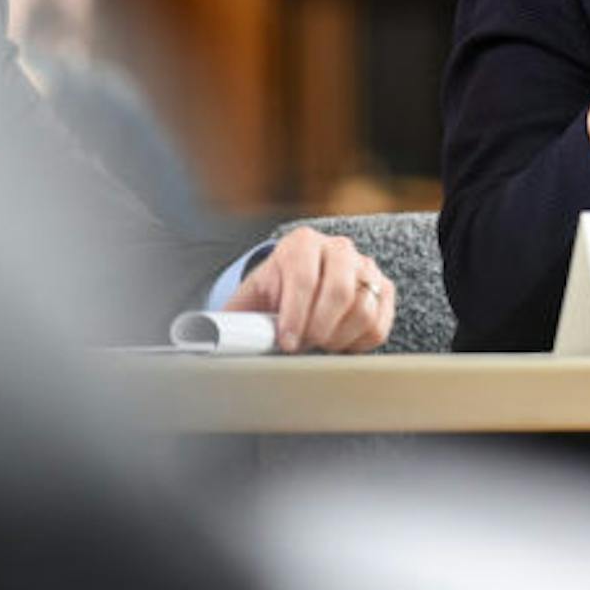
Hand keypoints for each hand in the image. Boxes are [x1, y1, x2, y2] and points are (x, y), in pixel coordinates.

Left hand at [222, 226, 393, 353]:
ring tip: (318, 345)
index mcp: (301, 243)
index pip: (304, 277)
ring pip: (362, 309)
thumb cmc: (272, 295)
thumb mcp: (249, 299)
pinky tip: (338, 343)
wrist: (299, 286)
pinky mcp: (384, 289)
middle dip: (319, 328)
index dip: (295, 315)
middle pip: (339, 291)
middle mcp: (338, 248)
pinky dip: (359, 342)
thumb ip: (232, 316)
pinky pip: (379, 323)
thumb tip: (206, 337)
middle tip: (305, 346)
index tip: (286, 343)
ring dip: (339, 337)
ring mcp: (366, 267)